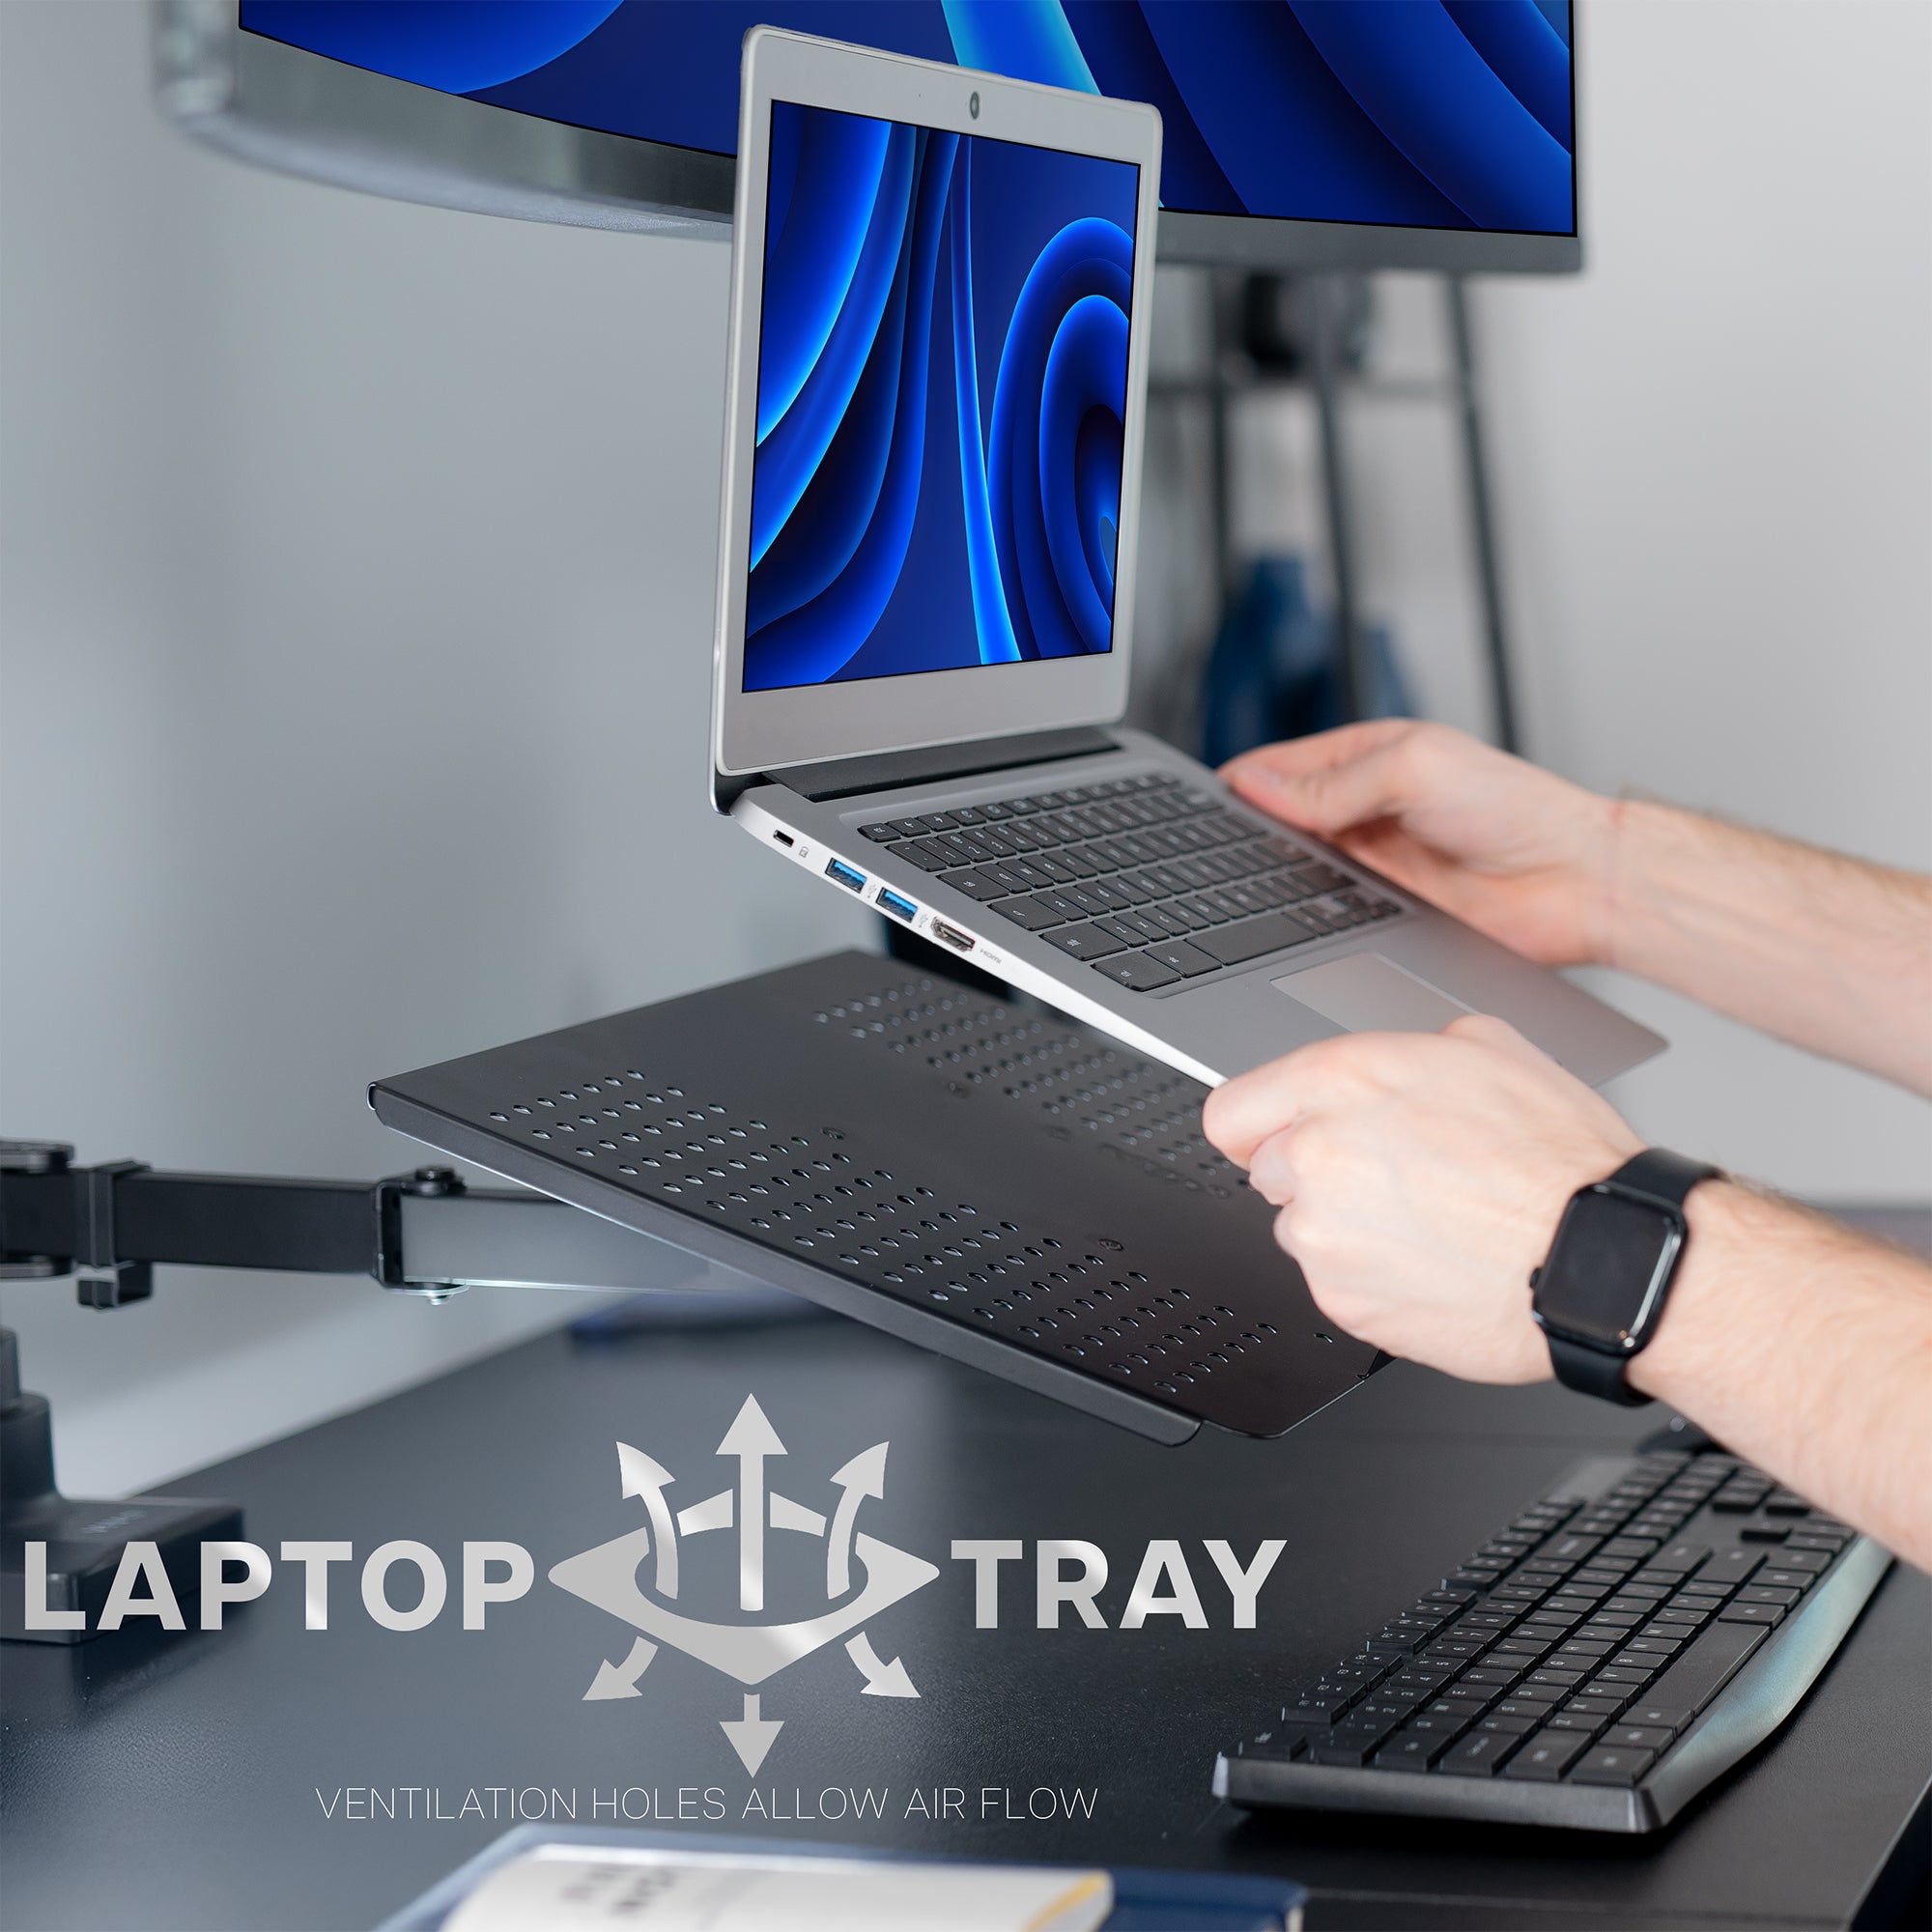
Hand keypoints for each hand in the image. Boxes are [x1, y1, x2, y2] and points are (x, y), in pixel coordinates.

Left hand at [1202, 1014, 1643, 1382]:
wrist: (1603, 1260)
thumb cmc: (1561, 1161)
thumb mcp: (1493, 1050)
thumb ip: (1411, 1052)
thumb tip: (1397, 1063)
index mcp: (1340, 1082)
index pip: (1231, 1109)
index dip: (1257, 1124)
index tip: (1270, 1136)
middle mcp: (1315, 1154)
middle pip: (1268, 1170)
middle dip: (1316, 1172)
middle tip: (1391, 1178)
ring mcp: (1324, 1235)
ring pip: (1304, 1231)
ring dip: (1346, 1229)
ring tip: (1430, 1223)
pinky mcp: (1343, 1303)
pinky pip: (1337, 1286)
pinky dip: (1374, 1280)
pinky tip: (1435, 1262)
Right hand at [1221, 720, 1618, 966]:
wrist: (1572, 883)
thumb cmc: (1516, 808)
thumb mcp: (1414, 770)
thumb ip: (1333, 782)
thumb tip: (1259, 785)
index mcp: (1369, 756)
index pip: (1281, 766)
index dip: (1242, 782)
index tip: (1207, 801)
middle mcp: (1364, 807)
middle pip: (1280, 819)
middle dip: (1248, 830)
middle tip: (1217, 848)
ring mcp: (1371, 861)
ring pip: (1296, 868)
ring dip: (1276, 873)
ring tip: (1249, 880)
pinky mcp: (1381, 908)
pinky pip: (1323, 911)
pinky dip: (1302, 912)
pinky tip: (1290, 912)